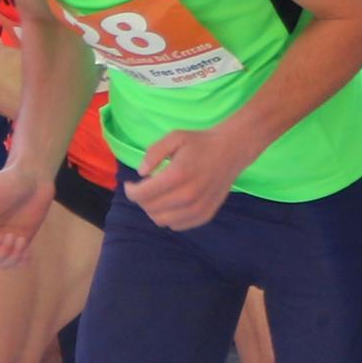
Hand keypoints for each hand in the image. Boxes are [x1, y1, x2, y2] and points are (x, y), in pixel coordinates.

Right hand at [0, 165, 50, 267]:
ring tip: (20, 239)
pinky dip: (22, 259)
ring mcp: (6, 239)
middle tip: (11, 236)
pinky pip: (18, 260)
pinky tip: (27, 247)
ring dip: (12, 256)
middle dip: (0, 254)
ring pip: (3, 262)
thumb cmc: (8, 178)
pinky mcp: (22, 240)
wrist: (34, 177)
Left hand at [123, 118, 254, 232]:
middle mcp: (188, 195)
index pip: (143, 194)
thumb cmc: (200, 143)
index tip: (130, 185)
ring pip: (161, 220)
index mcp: (178, 175)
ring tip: (158, 195)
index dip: (130, 192)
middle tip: (145, 187)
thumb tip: (141, 173)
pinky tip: (171, 203)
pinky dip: (168, 217)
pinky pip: (176, 225)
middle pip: (150, 208)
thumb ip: (153, 153)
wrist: (231, 151)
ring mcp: (198, 208)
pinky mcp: (205, 215)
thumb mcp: (174, 137)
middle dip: (141, 199)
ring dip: (153, 210)